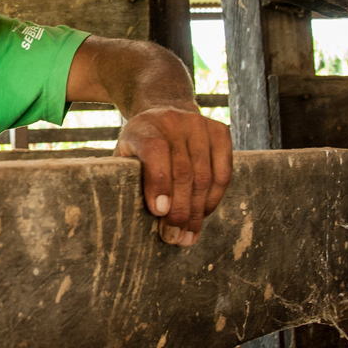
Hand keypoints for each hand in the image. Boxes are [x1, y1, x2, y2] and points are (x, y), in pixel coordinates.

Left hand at [114, 107, 232, 246]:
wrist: (164, 111)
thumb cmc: (139, 145)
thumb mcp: (124, 155)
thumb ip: (126, 178)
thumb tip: (128, 217)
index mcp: (143, 127)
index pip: (155, 151)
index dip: (159, 183)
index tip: (159, 212)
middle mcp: (173, 121)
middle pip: (183, 171)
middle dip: (179, 210)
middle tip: (173, 237)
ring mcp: (199, 124)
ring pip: (204, 175)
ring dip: (197, 211)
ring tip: (188, 235)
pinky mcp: (220, 131)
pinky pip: (223, 172)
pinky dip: (214, 198)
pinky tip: (203, 214)